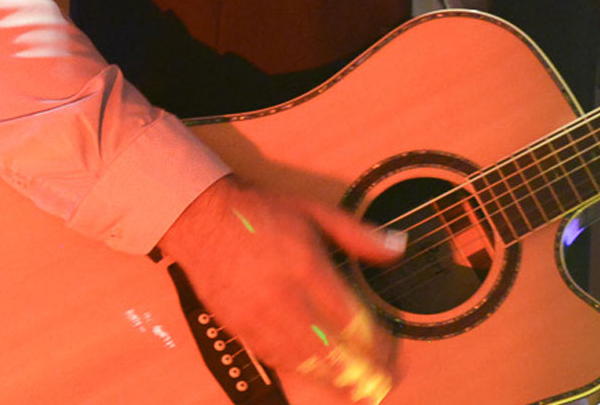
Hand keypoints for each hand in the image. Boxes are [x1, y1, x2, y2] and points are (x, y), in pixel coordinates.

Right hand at [156, 175, 407, 404]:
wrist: (201, 218)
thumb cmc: (261, 213)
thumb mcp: (316, 212)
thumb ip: (358, 235)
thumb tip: (397, 248)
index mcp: (306, 267)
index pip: (348, 318)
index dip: (371, 342)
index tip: (386, 353)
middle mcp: (282, 297)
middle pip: (325, 348)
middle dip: (354, 369)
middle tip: (375, 381)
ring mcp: (256, 316)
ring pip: (298, 359)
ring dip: (327, 376)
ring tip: (349, 387)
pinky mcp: (237, 326)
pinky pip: (270, 356)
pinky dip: (295, 368)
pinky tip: (311, 373)